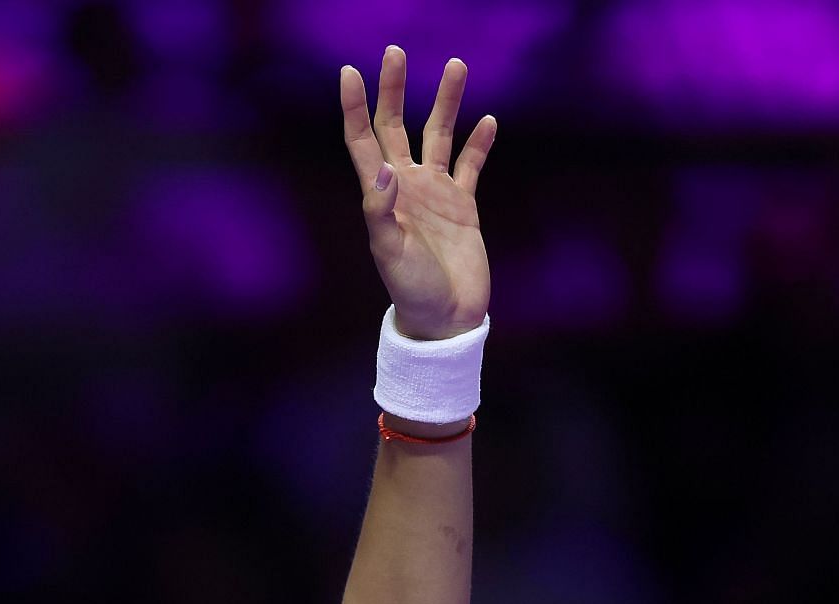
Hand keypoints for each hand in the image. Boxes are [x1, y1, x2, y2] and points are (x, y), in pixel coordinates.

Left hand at [339, 48, 494, 340]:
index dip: (354, 107)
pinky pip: (471, 165)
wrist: (445, 318)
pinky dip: (479, 144)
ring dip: (446, 102)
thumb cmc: (412, 291)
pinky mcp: (464, 205)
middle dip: (395, 90)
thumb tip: (385, 170)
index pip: (362, 141)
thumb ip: (382, 213)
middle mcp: (406, 186)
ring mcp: (435, 193)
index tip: (349, 71)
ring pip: (439, 135)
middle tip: (395, 51)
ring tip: (455, 65)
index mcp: (381, 195)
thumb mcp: (390, 254)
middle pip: (396, 126)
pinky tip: (488, 120)